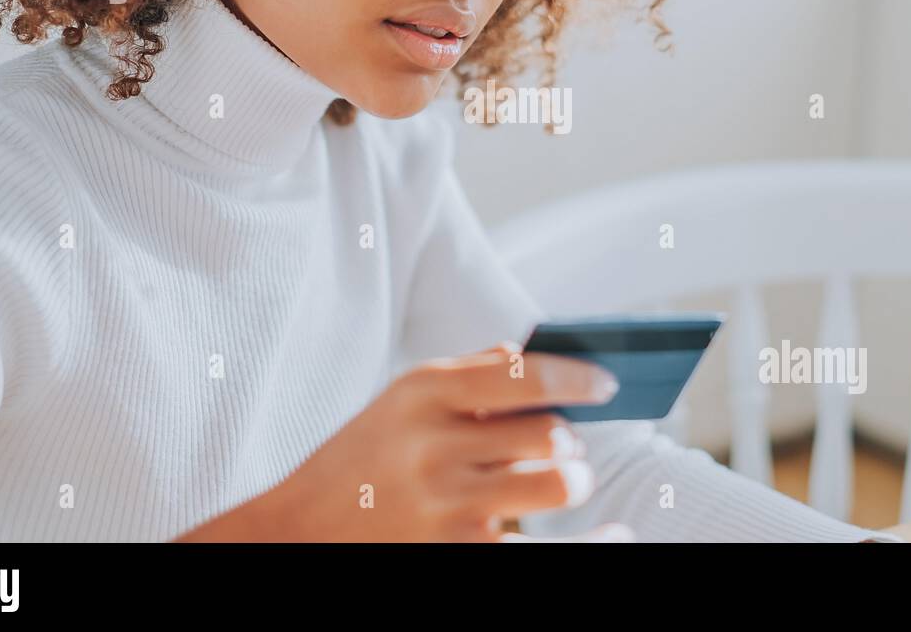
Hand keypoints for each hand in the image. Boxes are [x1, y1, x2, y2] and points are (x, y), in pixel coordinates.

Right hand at [262, 341, 630, 540]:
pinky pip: (547, 551)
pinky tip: (617, 535)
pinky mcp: (455, 555)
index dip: (578, 376)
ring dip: (573, 482)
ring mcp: (445, 506)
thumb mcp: (399, 403)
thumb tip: (531, 355)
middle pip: (549, 432)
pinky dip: (594, 544)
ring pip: (556, 485)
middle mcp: (434, 446)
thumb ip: (466, 375)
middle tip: (567, 446)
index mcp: (422, 393)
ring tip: (565, 482)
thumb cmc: (359, 462)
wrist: (293, 536)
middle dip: (570, 440)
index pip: (522, 373)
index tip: (608, 383)